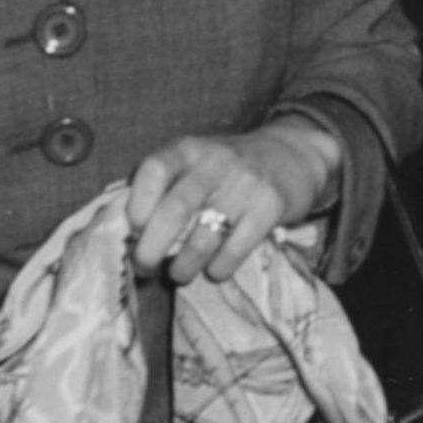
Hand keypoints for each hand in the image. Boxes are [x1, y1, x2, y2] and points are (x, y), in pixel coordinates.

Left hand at [126, 118, 342, 284]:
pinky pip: (235, 249)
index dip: (138, 205)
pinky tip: (214, 270)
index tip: (134, 230)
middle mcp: (214, 162)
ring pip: (204, 237)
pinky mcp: (270, 206)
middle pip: (174, 210)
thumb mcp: (196, 163)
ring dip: (184, 265)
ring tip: (179, 274)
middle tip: (145, 267)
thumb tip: (132, 234)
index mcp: (188, 149)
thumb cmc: (228, 169)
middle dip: (152, 247)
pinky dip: (219, 268)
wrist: (290, 156)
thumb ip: (167, 187)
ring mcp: (245, 184)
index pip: (153, 171)